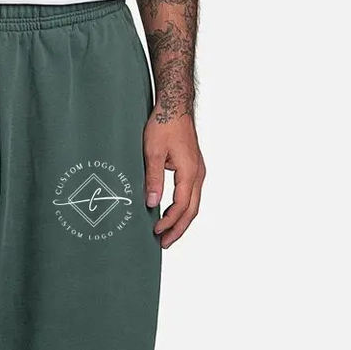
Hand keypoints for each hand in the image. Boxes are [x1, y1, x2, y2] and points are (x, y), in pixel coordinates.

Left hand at [143, 114, 205, 247]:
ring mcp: (197, 172)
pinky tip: (170, 215)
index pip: (181, 205)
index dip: (169, 222)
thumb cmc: (164, 124)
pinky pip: (191, 195)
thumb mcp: (152, 151)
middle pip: (191, 210)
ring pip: (193, 204)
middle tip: (164, 244)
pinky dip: (182, 209)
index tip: (156, 232)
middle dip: (178, 229)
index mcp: (190, 171)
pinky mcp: (193, 169)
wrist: (175, 106)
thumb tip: (152, 203)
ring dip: (181, 221)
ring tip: (167, 235)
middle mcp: (198, 174)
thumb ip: (153, 178)